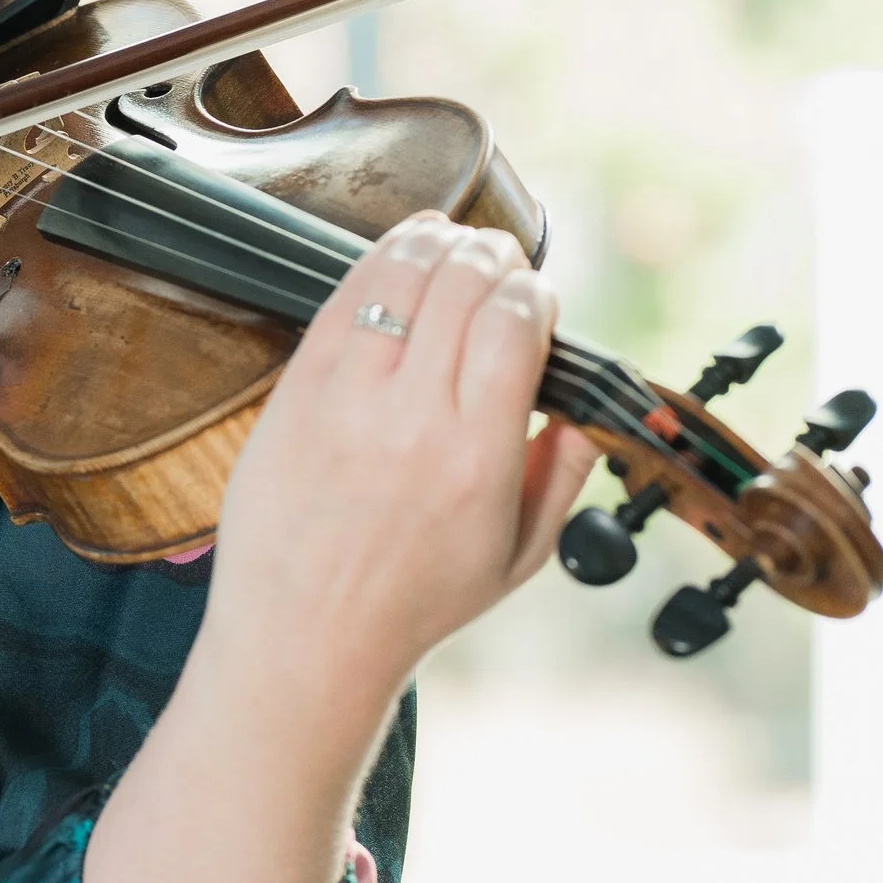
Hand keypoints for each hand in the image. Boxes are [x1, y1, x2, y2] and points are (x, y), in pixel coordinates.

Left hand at [202, 212, 597, 729]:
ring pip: (400, 275)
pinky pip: (342, 300)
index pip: (516, 322)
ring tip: (454, 245)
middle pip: (464, 284)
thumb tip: (587, 410)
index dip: (534, 292)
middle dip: (493, 256)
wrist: (305, 639)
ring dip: (437, 243)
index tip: (536, 301)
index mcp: (478, 455)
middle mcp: (414, 418)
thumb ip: (564, 475)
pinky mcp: (295, 394)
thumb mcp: (519, 556)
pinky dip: (378, 261)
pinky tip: (400, 253)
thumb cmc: (412, 603)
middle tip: (499, 263)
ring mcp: (347, 401)